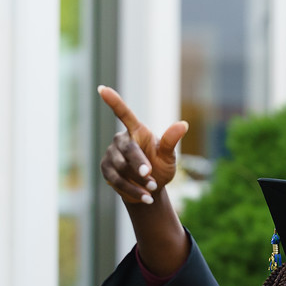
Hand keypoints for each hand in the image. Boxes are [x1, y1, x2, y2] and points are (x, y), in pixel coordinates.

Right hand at [98, 86, 187, 204]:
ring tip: (153, 188)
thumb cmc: (160, 167)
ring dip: (137, 179)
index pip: (123, 114)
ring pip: (120, 166)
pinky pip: (116, 180)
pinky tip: (146, 197)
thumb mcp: (168, 156)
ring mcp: (111, 155)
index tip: (102, 88)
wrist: (150, 189)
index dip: (113, 101)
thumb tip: (183, 124)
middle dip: (138, 163)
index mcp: (137, 131)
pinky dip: (132, 189)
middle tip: (149, 175)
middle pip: (127, 149)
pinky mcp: (106, 170)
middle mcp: (121, 140)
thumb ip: (171, 141)